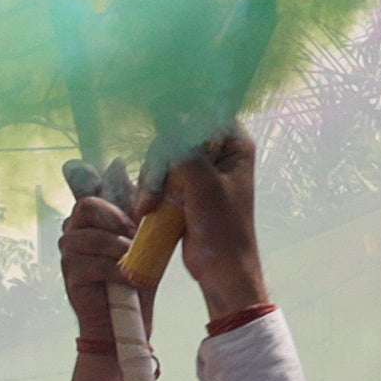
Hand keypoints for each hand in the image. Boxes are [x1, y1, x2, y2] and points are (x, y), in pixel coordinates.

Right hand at [57, 165, 150, 346]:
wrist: (126, 318)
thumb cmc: (137, 277)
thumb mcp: (145, 242)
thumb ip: (142, 216)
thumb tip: (148, 187)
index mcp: (91, 217)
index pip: (92, 189)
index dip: (109, 188)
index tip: (132, 204)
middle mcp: (74, 229)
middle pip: (87, 205)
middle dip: (116, 219)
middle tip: (135, 236)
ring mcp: (68, 251)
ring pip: (92, 236)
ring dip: (119, 248)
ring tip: (134, 261)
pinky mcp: (69, 272)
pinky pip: (93, 262)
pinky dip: (115, 269)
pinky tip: (127, 278)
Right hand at [158, 132, 268, 327]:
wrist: (221, 270)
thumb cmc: (222, 228)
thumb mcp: (202, 184)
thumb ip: (182, 147)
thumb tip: (163, 110)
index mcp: (234, 145)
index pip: (202, 115)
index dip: (177, 123)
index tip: (160, 143)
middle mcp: (219, 153)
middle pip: (176, 136)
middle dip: (159, 164)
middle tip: (153, 193)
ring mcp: (200, 170)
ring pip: (163, 158)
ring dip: (151, 182)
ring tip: (147, 208)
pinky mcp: (185, 188)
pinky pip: (160, 177)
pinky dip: (151, 191)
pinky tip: (146, 210)